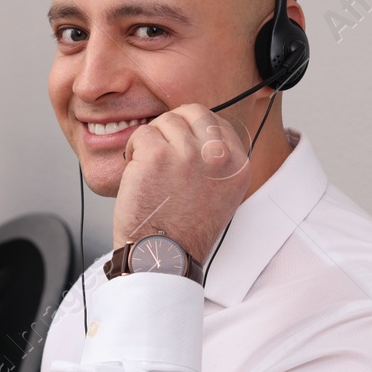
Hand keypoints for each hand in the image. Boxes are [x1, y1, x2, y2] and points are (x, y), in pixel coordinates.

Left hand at [114, 104, 252, 263]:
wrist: (163, 257)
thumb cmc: (184, 230)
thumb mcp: (220, 194)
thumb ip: (216, 161)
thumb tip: (195, 129)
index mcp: (238, 165)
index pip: (216, 121)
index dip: (191, 130)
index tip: (179, 149)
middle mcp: (218, 156)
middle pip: (191, 113)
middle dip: (171, 128)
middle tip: (160, 153)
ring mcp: (188, 154)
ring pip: (164, 121)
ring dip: (151, 141)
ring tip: (150, 170)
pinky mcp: (158, 156)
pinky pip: (142, 133)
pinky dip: (134, 150)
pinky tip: (137, 173)